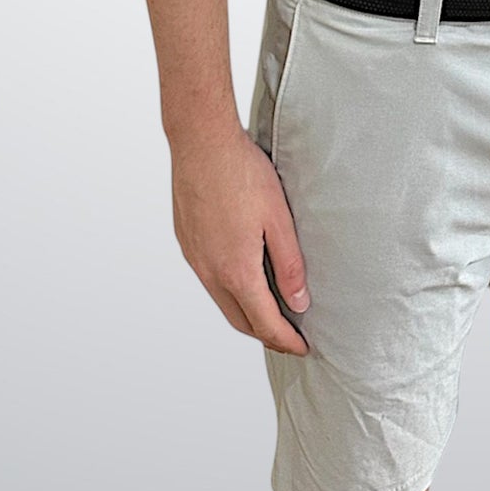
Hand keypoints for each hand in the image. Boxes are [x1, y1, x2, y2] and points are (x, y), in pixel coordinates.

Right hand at [170, 125, 311, 355]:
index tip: (303, 348)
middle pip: (240, 321)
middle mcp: (210, 272)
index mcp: (236, 270)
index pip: (264, 323)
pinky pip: (209, 279)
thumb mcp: (278, 218)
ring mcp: (194, 258)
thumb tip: (299, 303)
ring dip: (246, 313)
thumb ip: (290, 264)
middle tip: (289, 336)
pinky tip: (243, 276)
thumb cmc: (241, 173)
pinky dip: (229, 291)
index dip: (286, 341)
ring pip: (222, 301)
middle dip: (266, 334)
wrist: (200, 142)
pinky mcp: (186, 242)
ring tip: (270, 310)